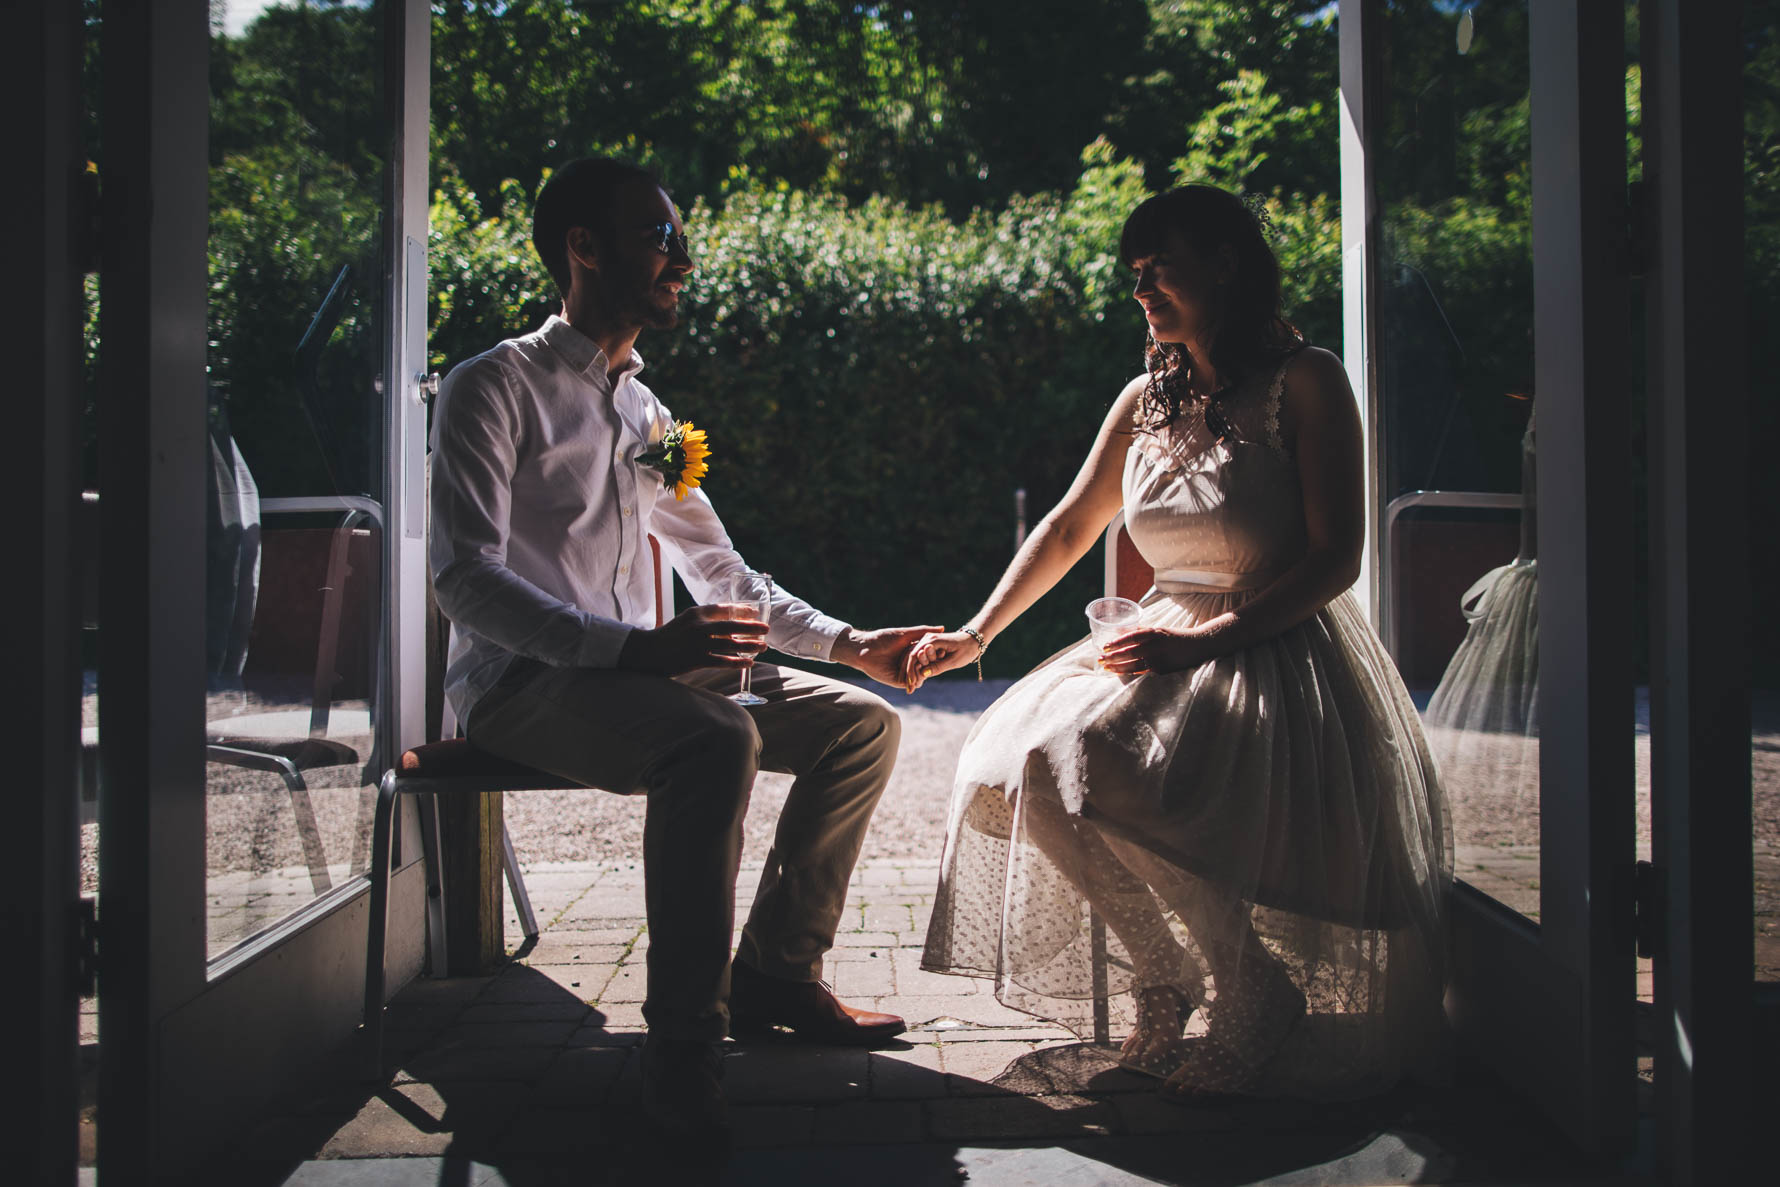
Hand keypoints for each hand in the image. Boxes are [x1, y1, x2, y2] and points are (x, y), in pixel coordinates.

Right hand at [617, 603, 768, 675]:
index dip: (742, 610)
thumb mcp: (687, 619)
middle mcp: (698, 626)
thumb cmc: (671, 635)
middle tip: (766, 629)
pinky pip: (722, 661)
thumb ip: (706, 618)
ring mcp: (697, 644)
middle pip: (731, 626)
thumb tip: (732, 620)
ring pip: (729, 644)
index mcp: (696, 613)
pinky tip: (749, 663)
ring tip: (763, 646)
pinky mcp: (696, 660)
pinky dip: (738, 662)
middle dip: (751, 627)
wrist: (649, 652)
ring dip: (749, 646)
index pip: (723, 608)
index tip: (755, 612)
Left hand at [832, 624, 943, 691]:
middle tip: (938, 658)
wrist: (865, 649)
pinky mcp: (898, 681)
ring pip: (920, 675)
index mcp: (912, 652)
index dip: (936, 653)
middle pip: (926, 666)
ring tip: (928, 665)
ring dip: (925, 671)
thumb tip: (942, 628)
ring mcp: (904, 673)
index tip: (944, 650)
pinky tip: (921, 674)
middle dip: (931, 663)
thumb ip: (923, 632)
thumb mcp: (906, 634)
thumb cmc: (883, 638)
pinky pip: (911, 682)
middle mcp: (909, 663)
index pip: (928, 655)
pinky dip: (917, 679)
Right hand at [903, 630, 981, 688]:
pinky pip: (920, 657)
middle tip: (908, 690)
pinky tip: (917, 680)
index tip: (911, 684)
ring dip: (912, 671)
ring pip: (914, 657)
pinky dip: (918, 668)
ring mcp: (927, 641)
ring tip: (911, 687)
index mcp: (932, 640)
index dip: (911, 670)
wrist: (973, 640)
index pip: (915, 655)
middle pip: (912, 656)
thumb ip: (938, 667)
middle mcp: (927, 638)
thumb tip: (923, 674)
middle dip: (909, 673)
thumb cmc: (967, 649)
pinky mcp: (929, 645)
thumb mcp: (954, 661)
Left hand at [1098, 626, 1216, 676]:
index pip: (1131, 637)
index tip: (1104, 646)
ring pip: (1135, 664)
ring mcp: (1160, 658)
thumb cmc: (1177, 637)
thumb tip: (1123, 631)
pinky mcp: (1164, 669)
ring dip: (1119, 667)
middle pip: (1130, 651)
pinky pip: (1144, 672)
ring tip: (1107, 668)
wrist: (1199, 645)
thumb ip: (1143, 632)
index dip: (1116, 642)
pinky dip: (1131, 673)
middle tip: (1100, 660)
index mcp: (1154, 633)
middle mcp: (1156, 644)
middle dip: (1113, 656)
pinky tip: (1122, 674)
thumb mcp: (1160, 630)